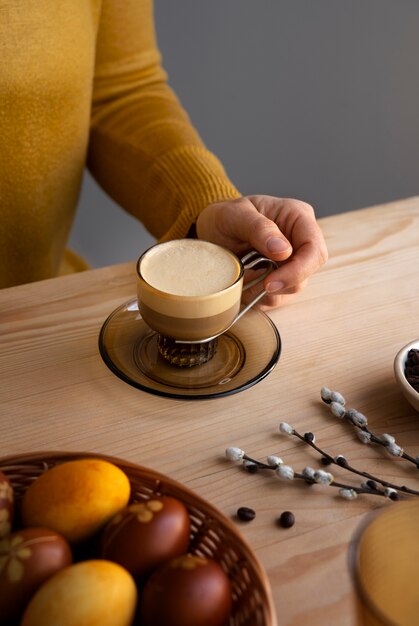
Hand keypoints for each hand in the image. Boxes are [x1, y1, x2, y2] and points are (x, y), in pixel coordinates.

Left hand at [195, 195, 327, 308]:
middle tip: (256, 287)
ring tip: (243, 279)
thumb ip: (259, 229)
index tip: (271, 282)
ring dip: (267, 292)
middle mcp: (299, 240)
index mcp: (297, 217)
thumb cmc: (226, 216)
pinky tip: (245, 287)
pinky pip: (278, 297)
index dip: (298, 270)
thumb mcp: (235, 215)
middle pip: (308, 272)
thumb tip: (284, 251)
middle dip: (283, 284)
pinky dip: (260, 298)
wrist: (213, 230)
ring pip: (293, 288)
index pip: (314, 248)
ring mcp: (291, 261)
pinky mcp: (280, 278)